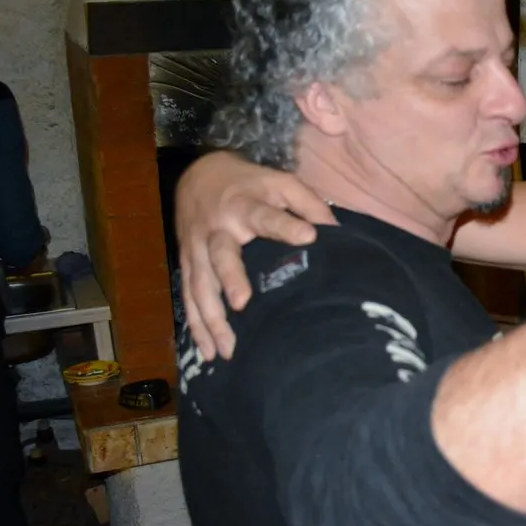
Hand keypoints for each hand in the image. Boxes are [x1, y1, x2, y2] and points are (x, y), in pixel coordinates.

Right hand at [177, 151, 334, 360]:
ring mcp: (197, 249)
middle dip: (230, 278)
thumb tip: (337, 232)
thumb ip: (309, 204)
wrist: (197, 174)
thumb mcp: (281, 183)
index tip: (308, 237)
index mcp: (245, 205)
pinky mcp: (187, 265)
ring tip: (227, 349)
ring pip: (200, 286)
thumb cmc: (250, 184)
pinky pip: (189, 298)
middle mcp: (218, 229)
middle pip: (221, 255)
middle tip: (243, 303)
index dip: (285, 226)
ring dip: (212, 318)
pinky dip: (196, 325)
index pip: (266, 216)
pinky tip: (208, 351)